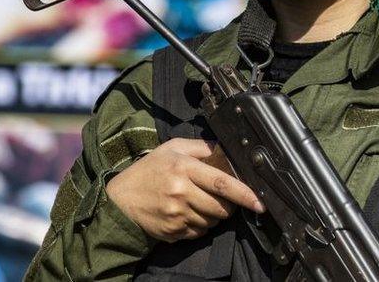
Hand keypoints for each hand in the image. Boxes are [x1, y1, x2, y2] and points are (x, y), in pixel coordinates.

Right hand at [106, 138, 264, 241]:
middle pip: (221, 207)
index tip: (259, 202)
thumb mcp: (171, 149)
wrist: (119, 200)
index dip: (244, 193)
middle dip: (229, 205)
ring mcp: (176, 215)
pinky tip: (188, 213)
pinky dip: (201, 225)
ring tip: (199, 203)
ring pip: (213, 221)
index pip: (222, 182)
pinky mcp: (173, 232)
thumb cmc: (148, 171)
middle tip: (222, 197)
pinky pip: (200, 232)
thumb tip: (226, 148)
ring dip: (214, 215)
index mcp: (183, 168)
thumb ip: (200, 147)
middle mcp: (181, 192)